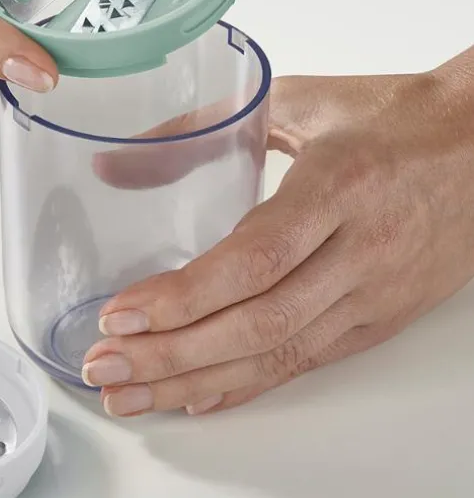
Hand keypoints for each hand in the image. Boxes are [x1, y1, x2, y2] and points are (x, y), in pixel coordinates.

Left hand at [82, 68, 473, 415]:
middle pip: (259, 324)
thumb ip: (200, 129)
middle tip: (106, 370)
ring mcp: (376, 294)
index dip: (183, 297)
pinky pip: (310, 361)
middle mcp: (361, 251)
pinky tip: (200, 395)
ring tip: (133, 396)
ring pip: (281, 355)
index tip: (120, 317)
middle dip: (172, 356)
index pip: (254, 260)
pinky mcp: (382, 317)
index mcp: (339, 186)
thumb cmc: (391, 113)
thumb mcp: (293, 100)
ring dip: (198, 382)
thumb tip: (115, 164)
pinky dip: (250, 383)